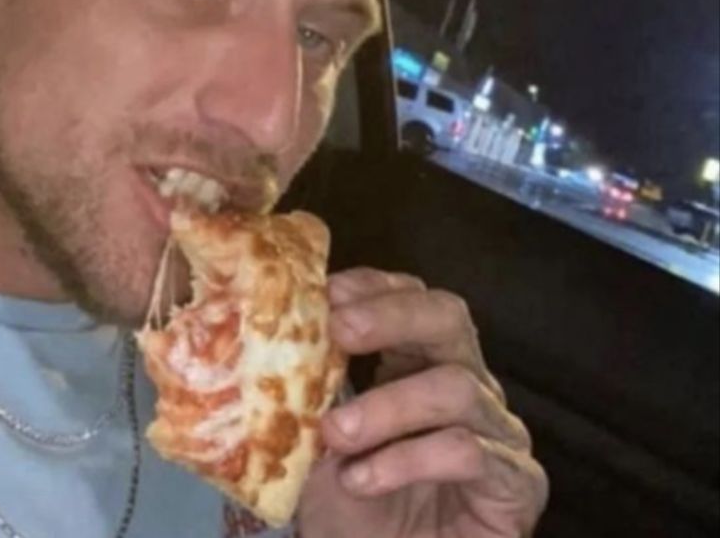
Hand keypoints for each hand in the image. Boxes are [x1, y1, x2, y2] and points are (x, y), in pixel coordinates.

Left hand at [296, 269, 547, 537]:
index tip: (324, 294)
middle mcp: (466, 382)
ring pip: (455, 386)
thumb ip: (312, 391)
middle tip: (339, 331)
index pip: (410, 296)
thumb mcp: (320, 440)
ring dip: (387, 406)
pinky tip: (362, 481)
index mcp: (419, 361)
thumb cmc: (353, 509)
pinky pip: (468, 451)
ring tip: (335, 435)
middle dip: (391, 316)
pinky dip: (406, 461)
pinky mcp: (517, 482)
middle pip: (448, 317)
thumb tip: (278, 339)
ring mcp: (497, 430)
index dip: (371, 287)